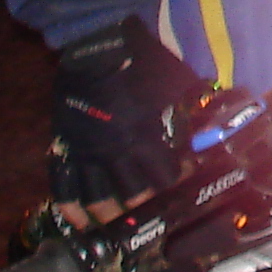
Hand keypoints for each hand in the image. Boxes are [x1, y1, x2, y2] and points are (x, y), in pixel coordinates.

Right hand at [47, 17, 198, 218]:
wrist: (96, 47)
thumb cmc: (140, 61)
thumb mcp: (174, 82)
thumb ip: (189, 105)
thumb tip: (208, 119)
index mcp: (142, 135)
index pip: (165, 174)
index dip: (178, 180)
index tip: (185, 178)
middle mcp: (114, 151)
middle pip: (132, 194)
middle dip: (146, 203)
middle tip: (154, 207)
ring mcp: (86, 152)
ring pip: (98, 198)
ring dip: (111, 214)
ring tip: (120, 224)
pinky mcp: (64, 146)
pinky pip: (63, 185)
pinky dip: (71, 208)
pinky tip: (81, 224)